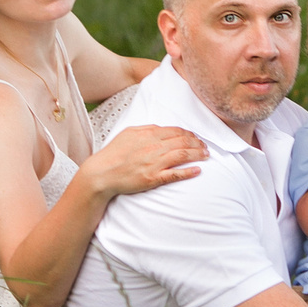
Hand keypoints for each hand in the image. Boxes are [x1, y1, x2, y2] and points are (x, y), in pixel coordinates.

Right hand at [83, 124, 203, 196]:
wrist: (102, 173)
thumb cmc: (113, 154)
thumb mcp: (128, 133)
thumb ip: (146, 129)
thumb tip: (161, 129)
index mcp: (148, 134)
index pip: (175, 131)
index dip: (189, 134)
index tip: (196, 138)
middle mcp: (153, 147)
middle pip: (182, 142)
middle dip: (197, 143)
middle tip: (205, 146)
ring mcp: (153, 163)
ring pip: (182, 155)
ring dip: (197, 154)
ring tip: (206, 155)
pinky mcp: (152, 178)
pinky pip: (174, 174)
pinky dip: (188, 172)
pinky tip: (198, 170)